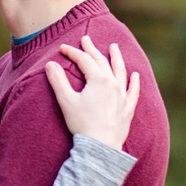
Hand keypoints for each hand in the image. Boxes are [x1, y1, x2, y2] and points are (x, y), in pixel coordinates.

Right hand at [45, 35, 139, 149]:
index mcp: (98, 80)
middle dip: (92, 49)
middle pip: (102, 61)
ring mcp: (122, 95)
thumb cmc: (82, 124)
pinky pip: (133, 91)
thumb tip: (50, 64)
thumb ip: (58, 81)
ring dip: (116, 58)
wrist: (100, 146)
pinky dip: (134, 81)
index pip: (84, 60)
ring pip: (120, 71)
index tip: (63, 48)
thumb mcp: (66, 101)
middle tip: (86, 39)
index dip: (72, 52)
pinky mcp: (128, 108)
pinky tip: (135, 75)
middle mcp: (113, 84)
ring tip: (114, 47)